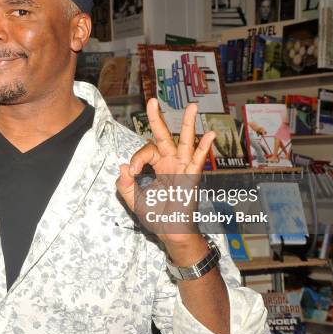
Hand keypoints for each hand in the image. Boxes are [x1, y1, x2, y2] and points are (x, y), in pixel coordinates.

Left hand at [116, 100, 215, 257]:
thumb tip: (122, 167)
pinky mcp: (191, 178)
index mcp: (157, 166)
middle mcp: (170, 163)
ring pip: (184, 141)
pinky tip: (210, 134)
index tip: (132, 173)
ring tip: (193, 106)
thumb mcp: (133, 200)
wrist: (170, 233)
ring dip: (188, 124)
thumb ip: (124, 186)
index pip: (146, 151)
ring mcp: (182, 168)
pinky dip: (204, 147)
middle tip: (152, 101)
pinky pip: (198, 160)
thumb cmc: (155, 216)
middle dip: (158, 118)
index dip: (137, 159)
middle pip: (163, 136)